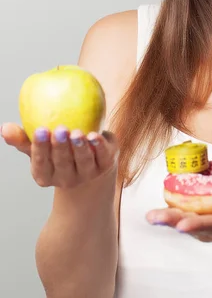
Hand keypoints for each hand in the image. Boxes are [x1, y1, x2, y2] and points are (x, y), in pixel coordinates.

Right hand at [1, 122, 118, 188]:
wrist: (90, 162)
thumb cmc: (57, 151)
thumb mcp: (38, 145)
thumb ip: (22, 138)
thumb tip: (4, 128)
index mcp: (46, 175)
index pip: (41, 164)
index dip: (40, 149)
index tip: (40, 130)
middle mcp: (67, 178)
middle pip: (63, 164)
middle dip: (60, 147)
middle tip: (59, 129)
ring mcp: (87, 174)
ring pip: (83, 162)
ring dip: (80, 147)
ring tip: (77, 132)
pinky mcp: (105, 165)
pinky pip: (102, 156)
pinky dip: (99, 147)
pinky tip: (95, 135)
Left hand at [146, 199, 211, 244]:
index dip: (198, 225)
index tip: (182, 226)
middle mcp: (211, 227)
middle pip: (190, 224)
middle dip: (173, 221)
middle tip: (154, 218)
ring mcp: (202, 221)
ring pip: (182, 217)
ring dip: (166, 216)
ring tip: (150, 216)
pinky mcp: (198, 210)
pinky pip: (182, 206)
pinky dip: (170, 202)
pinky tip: (158, 197)